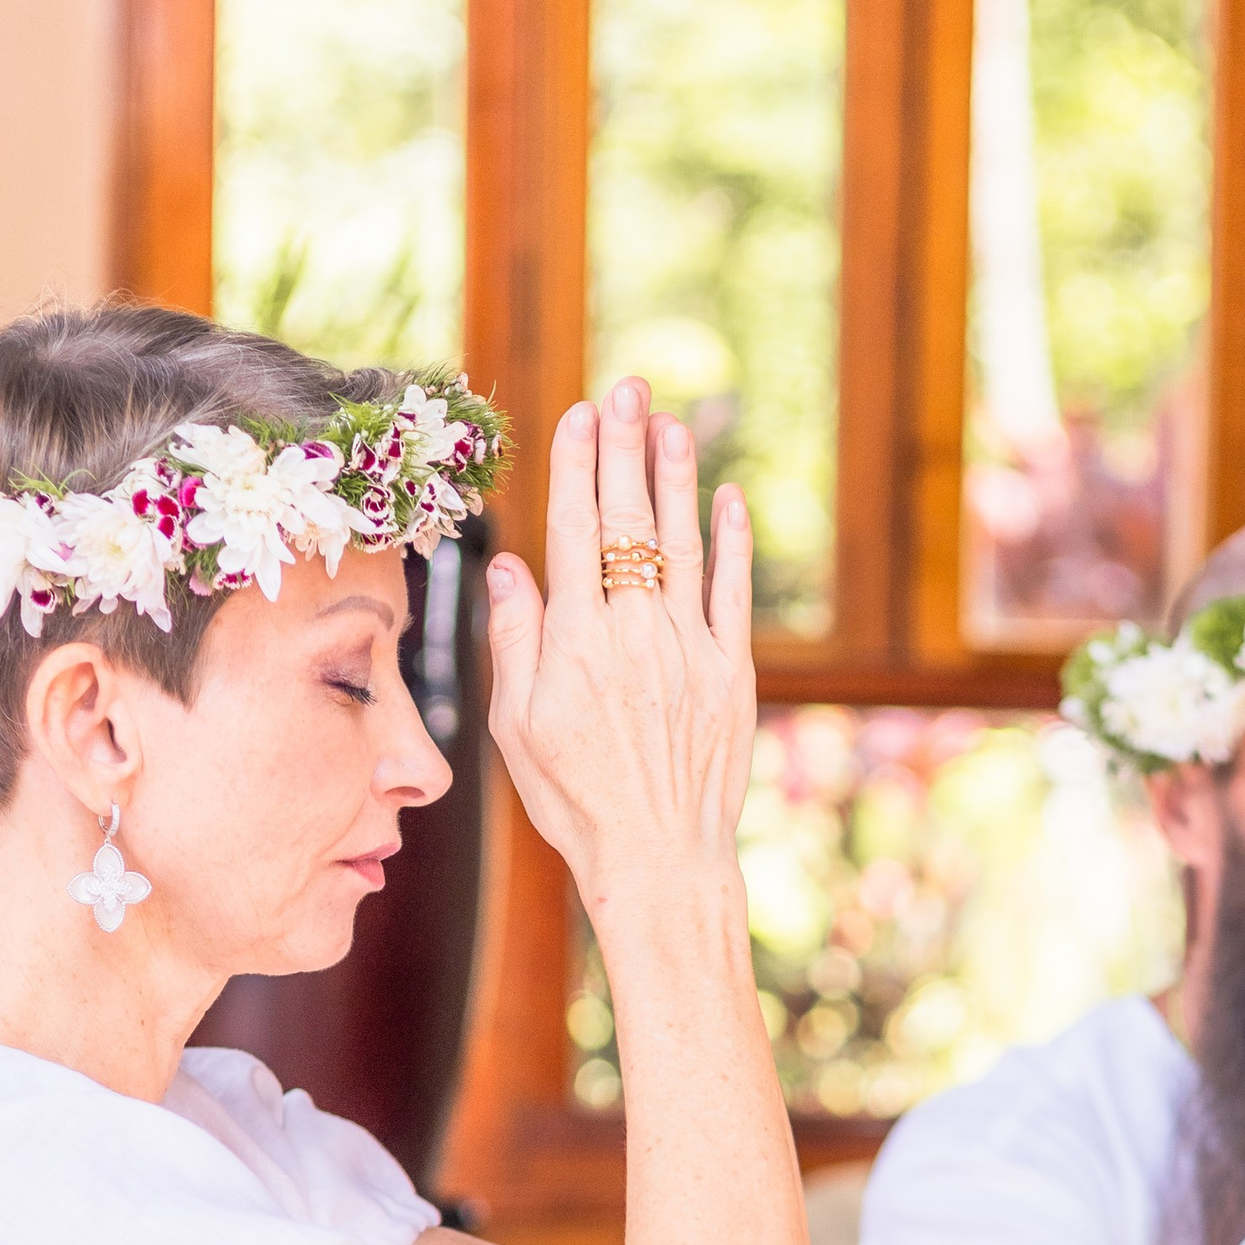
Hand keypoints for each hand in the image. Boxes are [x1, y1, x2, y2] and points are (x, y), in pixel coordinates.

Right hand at [483, 379, 756, 915]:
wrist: (656, 857)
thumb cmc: (574, 799)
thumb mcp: (518, 726)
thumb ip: (515, 640)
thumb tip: (510, 567)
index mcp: (575, 643)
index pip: (575, 532)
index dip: (577, 466)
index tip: (580, 413)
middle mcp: (635, 634)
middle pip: (629, 520)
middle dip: (626, 447)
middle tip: (628, 387)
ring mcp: (690, 651)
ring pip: (683, 544)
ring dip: (677, 477)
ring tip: (673, 422)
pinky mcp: (733, 674)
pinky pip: (733, 593)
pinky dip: (732, 542)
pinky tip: (727, 500)